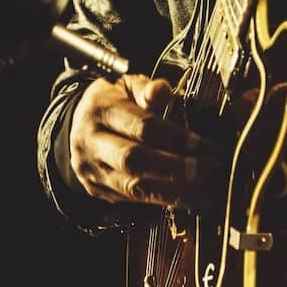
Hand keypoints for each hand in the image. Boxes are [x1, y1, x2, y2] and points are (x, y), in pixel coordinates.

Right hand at [69, 73, 218, 208]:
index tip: (208, 147)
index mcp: (101, 110)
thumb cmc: (113, 101)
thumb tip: (162, 90)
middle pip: (134, 161)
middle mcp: (91, 143)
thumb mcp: (127, 85)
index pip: (142, 127)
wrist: (76, 124)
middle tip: (210, 170)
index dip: (177, 139)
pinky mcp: (97, 190)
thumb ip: (147, 89)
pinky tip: (191, 198)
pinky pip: (133, 201)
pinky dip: (165, 201)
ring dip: (175, 193)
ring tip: (208, 192)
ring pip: (133, 188)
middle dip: (177, 169)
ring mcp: (92, 170)